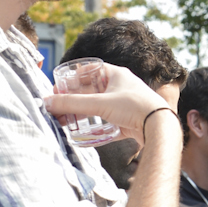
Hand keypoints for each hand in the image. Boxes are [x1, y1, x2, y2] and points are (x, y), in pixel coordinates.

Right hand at [43, 62, 172, 144]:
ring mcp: (126, 105)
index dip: (72, 78)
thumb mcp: (99, 103)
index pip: (89, 70)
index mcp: (116, 75)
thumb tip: (47, 102)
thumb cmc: (134, 107)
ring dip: (82, 115)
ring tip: (65, 122)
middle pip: (91, 92)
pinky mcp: (129, 122)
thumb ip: (72, 104)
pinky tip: (83, 136)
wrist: (160, 127)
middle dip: (73, 101)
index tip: (58, 88)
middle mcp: (121, 87)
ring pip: (99, 108)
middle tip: (57, 109)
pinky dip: (96, 129)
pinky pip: (108, 124)